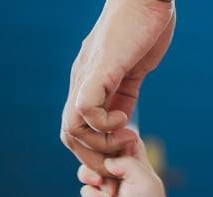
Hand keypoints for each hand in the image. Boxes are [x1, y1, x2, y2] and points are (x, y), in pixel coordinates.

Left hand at [61, 0, 174, 175]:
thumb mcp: (132, 68)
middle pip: (69, 135)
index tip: (123, 149)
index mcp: (89, 84)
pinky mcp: (100, 71)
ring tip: (125, 136)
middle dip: (94, 156)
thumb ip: (124, 92)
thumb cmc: (143, 25)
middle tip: (121, 155)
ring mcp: (88, 77)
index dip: (96, 149)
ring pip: (72, 128)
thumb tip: (123, 116)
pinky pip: (85, 110)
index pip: (76, 129)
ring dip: (100, 144)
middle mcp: (82, 82)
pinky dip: (104, 124)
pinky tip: (125, 116)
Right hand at [77, 128, 167, 196]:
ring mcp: (106, 177)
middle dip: (96, 162)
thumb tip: (106, 162)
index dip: (107, 140)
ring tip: (106, 187)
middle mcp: (117, 162)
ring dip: (93, 177)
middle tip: (107, 173)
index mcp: (132, 151)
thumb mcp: (142, 177)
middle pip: (94, 150)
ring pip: (85, 167)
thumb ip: (125, 163)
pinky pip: (85, 188)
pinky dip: (93, 194)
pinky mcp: (97, 193)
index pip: (114, 134)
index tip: (111, 152)